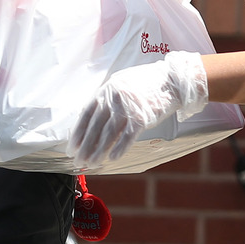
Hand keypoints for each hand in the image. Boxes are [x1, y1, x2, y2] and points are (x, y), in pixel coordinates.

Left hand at [69, 51, 207, 165]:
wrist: (172, 80)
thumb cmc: (147, 84)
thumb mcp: (121, 84)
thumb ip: (107, 99)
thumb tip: (92, 119)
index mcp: (107, 90)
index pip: (86, 114)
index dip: (78, 132)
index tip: (72, 147)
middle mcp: (114, 98)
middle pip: (95, 127)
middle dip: (85, 146)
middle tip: (78, 160)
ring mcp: (128, 107)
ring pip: (109, 133)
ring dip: (99, 150)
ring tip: (92, 163)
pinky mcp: (142, 117)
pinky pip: (128, 136)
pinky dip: (119, 148)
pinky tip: (113, 158)